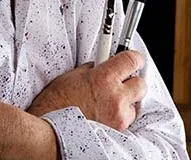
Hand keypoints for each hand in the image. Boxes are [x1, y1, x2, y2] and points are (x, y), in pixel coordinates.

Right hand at [27, 50, 147, 131]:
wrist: (49, 131)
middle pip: (141, 84)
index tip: (134, 60)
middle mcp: (115, 97)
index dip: (135, 58)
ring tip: (107, 105)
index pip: (132, 60)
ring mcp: (118, 117)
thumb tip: (103, 65)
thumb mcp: (72, 77)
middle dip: (132, 82)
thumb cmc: (55, 104)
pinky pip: (126, 121)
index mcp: (104, 78)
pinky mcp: (117, 131)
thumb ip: (93, 69)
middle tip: (121, 83)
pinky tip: (104, 117)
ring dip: (126, 103)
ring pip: (135, 106)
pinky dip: (119, 118)